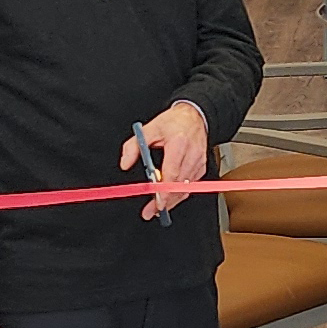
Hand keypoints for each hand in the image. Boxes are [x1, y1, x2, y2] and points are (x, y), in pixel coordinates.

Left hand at [119, 101, 211, 217]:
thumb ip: (133, 146)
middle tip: (150, 211)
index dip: (164, 190)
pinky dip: (179, 193)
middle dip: (165, 201)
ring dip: (172, 200)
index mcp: (178, 143)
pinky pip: (190, 185)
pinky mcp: (201, 167)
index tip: (156, 202)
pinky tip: (169, 197)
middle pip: (179, 185)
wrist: (195, 116)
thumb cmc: (174, 122)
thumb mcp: (149, 129)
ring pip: (185, 188)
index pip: (172, 172)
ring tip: (157, 208)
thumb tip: (125, 163)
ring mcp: (198, 162)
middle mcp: (191, 154)